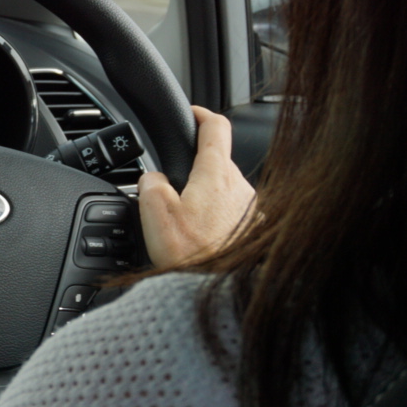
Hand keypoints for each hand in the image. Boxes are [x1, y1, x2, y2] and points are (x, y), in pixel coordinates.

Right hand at [138, 106, 256, 268]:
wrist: (221, 294)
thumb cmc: (192, 257)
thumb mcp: (154, 211)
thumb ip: (150, 182)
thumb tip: (154, 179)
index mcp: (216, 174)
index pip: (216, 127)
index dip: (200, 113)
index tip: (191, 113)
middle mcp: (242, 187)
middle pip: (217, 162)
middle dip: (193, 170)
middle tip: (170, 191)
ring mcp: (253, 210)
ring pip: (224, 190)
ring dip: (205, 198)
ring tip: (184, 224)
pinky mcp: (256, 231)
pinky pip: (233, 214)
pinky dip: (216, 220)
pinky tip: (201, 240)